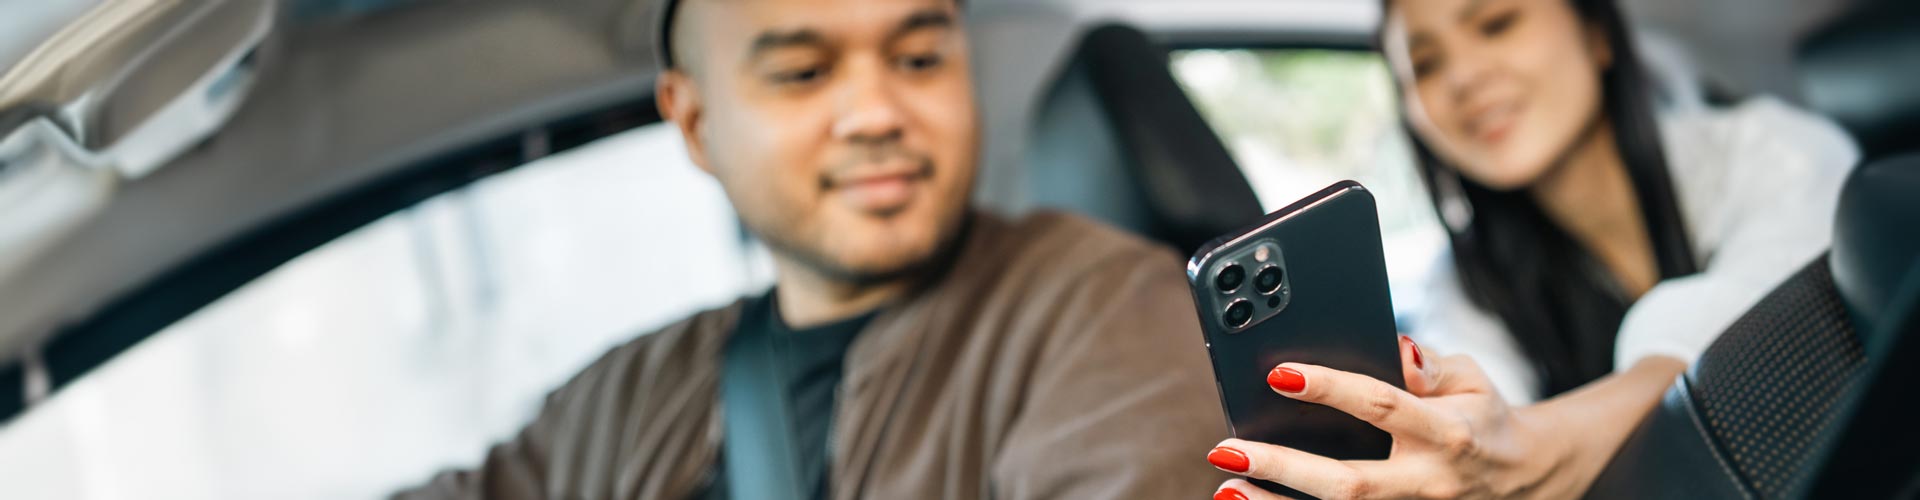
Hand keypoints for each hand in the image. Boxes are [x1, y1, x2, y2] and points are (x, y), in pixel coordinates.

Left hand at [1203, 336, 1595, 499]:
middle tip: (1226, 450)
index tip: (1279, 373)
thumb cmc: (1482, 416)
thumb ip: (1429, 366)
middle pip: (1348, 483)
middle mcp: (1427, 481)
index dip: (1330, 389)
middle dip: (1282, 467)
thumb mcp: (1471, 379)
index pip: (1381, 405)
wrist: (1526, 476)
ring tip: (1225, 489)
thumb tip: (1395, 347)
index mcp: (1447, 432)